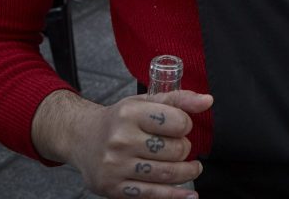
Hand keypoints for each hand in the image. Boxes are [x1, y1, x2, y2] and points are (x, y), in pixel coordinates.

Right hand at [62, 90, 209, 198]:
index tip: (182, 128)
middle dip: (186, 150)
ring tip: (192, 168)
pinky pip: (151, 195)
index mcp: (130, 113)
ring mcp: (116, 166)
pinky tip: (188, 195)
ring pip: (166, 174)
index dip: (186, 126)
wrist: (81, 137)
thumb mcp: (143, 101)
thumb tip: (207, 101)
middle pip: (174, 151)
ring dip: (187, 173)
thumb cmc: (118, 119)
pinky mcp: (113, 187)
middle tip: (183, 149)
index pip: (177, 122)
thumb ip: (177, 99)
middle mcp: (121, 140)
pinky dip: (174, 196)